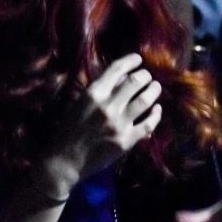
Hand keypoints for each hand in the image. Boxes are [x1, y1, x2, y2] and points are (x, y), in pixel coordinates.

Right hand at [35, 53, 162, 199]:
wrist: (64, 162)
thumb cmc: (69, 130)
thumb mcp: (80, 103)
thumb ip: (100, 90)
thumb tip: (123, 76)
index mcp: (93, 94)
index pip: (116, 68)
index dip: (131, 60)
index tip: (138, 59)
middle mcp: (107, 106)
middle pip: (136, 81)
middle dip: (145, 76)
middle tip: (147, 77)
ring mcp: (119, 123)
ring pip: (146, 100)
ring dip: (154, 91)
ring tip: (155, 88)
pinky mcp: (126, 140)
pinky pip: (149, 123)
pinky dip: (156, 114)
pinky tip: (156, 109)